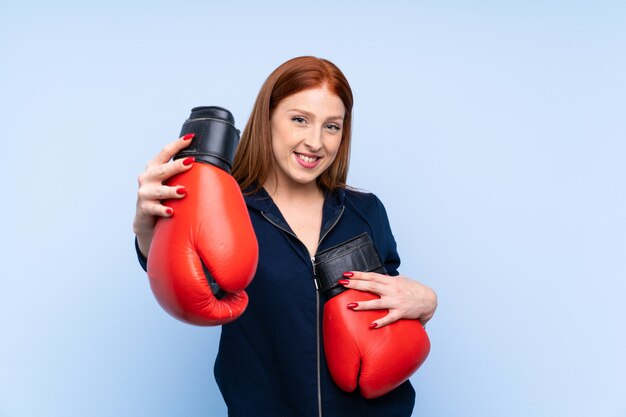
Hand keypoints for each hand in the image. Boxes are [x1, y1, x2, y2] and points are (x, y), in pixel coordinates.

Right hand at [133, 133, 195, 255]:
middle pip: (162, 169)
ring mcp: (145, 193)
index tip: (191, 138)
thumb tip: (204, 162)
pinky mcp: (145, 208)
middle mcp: (147, 177)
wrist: (146, 219)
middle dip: (176, 166)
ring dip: (171, 190)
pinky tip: (171, 211)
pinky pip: (155, 209)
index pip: (165, 152)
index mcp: (153, 167)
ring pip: (160, 191)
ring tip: (183, 191)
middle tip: (191, 162)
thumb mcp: (168, 181)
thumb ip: (179, 172)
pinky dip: (163, 210)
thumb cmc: (162, 196)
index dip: (177, 144)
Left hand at [340, 271, 436, 328]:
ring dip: (363, 304)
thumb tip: (376, 278)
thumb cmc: (414, 289)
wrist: (430, 300)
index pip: (372, 276)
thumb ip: (388, 279)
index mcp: (391, 281)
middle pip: (371, 286)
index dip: (359, 274)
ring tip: (350, 305)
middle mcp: (392, 290)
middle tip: (342, 283)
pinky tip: (371, 325)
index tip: (347, 273)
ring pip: (377, 303)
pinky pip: (389, 318)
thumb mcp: (401, 280)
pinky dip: (380, 322)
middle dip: (355, 284)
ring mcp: (396, 302)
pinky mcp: (401, 313)